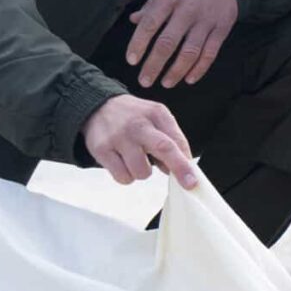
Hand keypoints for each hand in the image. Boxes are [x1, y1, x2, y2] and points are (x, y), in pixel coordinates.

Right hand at [81, 93, 198, 189]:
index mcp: (155, 114)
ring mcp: (118, 137)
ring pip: (141, 171)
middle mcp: (137, 124)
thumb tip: (181, 168)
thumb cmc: (133, 117)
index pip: (175, 140)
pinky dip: (126, 176)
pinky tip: (123, 162)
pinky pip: (123, 177)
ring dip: (142, 172)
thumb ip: (171, 140)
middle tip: (188, 183)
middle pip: (163, 148)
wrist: (97, 106)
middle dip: (178, 168)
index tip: (193, 179)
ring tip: (136, 159)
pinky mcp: (101, 150)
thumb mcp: (155, 118)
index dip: (185, 163)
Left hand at [124, 0, 239, 87]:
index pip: (150, 23)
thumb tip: (133, 20)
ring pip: (190, 52)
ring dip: (176, 72)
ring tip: (165, 83)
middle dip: (154, 65)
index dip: (139, 43)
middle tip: (144, 80)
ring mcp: (206, 20)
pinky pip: (210, 54)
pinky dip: (199, 69)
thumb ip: (151, 4)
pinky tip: (189, 79)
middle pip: (168, 43)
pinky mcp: (222, 29)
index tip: (131, 61)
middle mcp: (188, 9)